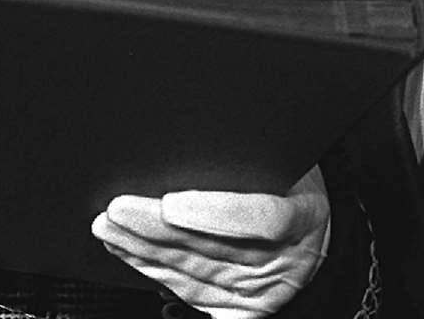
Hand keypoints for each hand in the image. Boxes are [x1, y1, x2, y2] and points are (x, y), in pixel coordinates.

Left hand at [91, 166, 329, 318]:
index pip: (261, 220)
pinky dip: (152, 271)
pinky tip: (128, 253)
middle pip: (212, 249)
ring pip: (192, 272)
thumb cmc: (294, 189)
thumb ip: (257, 154)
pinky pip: (187, 293)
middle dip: (157, 230)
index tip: (170, 201)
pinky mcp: (236, 310)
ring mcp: (257, 294)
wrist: (313, 242)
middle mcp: (280, 263)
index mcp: (303, 217)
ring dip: (143, 250)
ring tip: (110, 225)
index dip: (213, 213)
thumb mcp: (292, 161)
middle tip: (119, 208)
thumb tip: (210, 124)